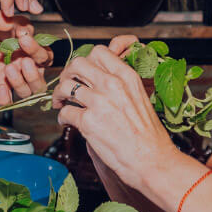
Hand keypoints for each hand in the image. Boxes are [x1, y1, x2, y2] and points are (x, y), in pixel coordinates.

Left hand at [0, 11, 53, 104]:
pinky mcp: (2, 86)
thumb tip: (24, 32)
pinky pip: (7, 100)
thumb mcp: (14, 23)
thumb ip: (22, 26)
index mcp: (38, 56)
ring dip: (20, 83)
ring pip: (27, 93)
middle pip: (40, 84)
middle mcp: (31, 71)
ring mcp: (17, 81)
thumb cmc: (6, 29)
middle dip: (33, 74)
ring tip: (9, 68)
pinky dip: (5, 98)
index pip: (46, 59)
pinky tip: (2, 88)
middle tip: (23, 60)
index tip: (23, 37)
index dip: (37, 50)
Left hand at [53, 36, 175, 187]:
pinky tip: (66, 122)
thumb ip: (120, 85)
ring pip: (65, 86)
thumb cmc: (148, 135)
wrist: (152, 160)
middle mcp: (112, 84)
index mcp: (126, 76)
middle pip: (77, 64)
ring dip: (59, 95)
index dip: (85, 61)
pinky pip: (64, 111)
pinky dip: (62, 117)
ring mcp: (99, 102)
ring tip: (60, 103)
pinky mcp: (88, 122)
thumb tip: (98, 79)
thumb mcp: (140, 98)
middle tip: (67, 86)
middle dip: (68, 74)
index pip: (99, 52)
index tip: (81, 73)